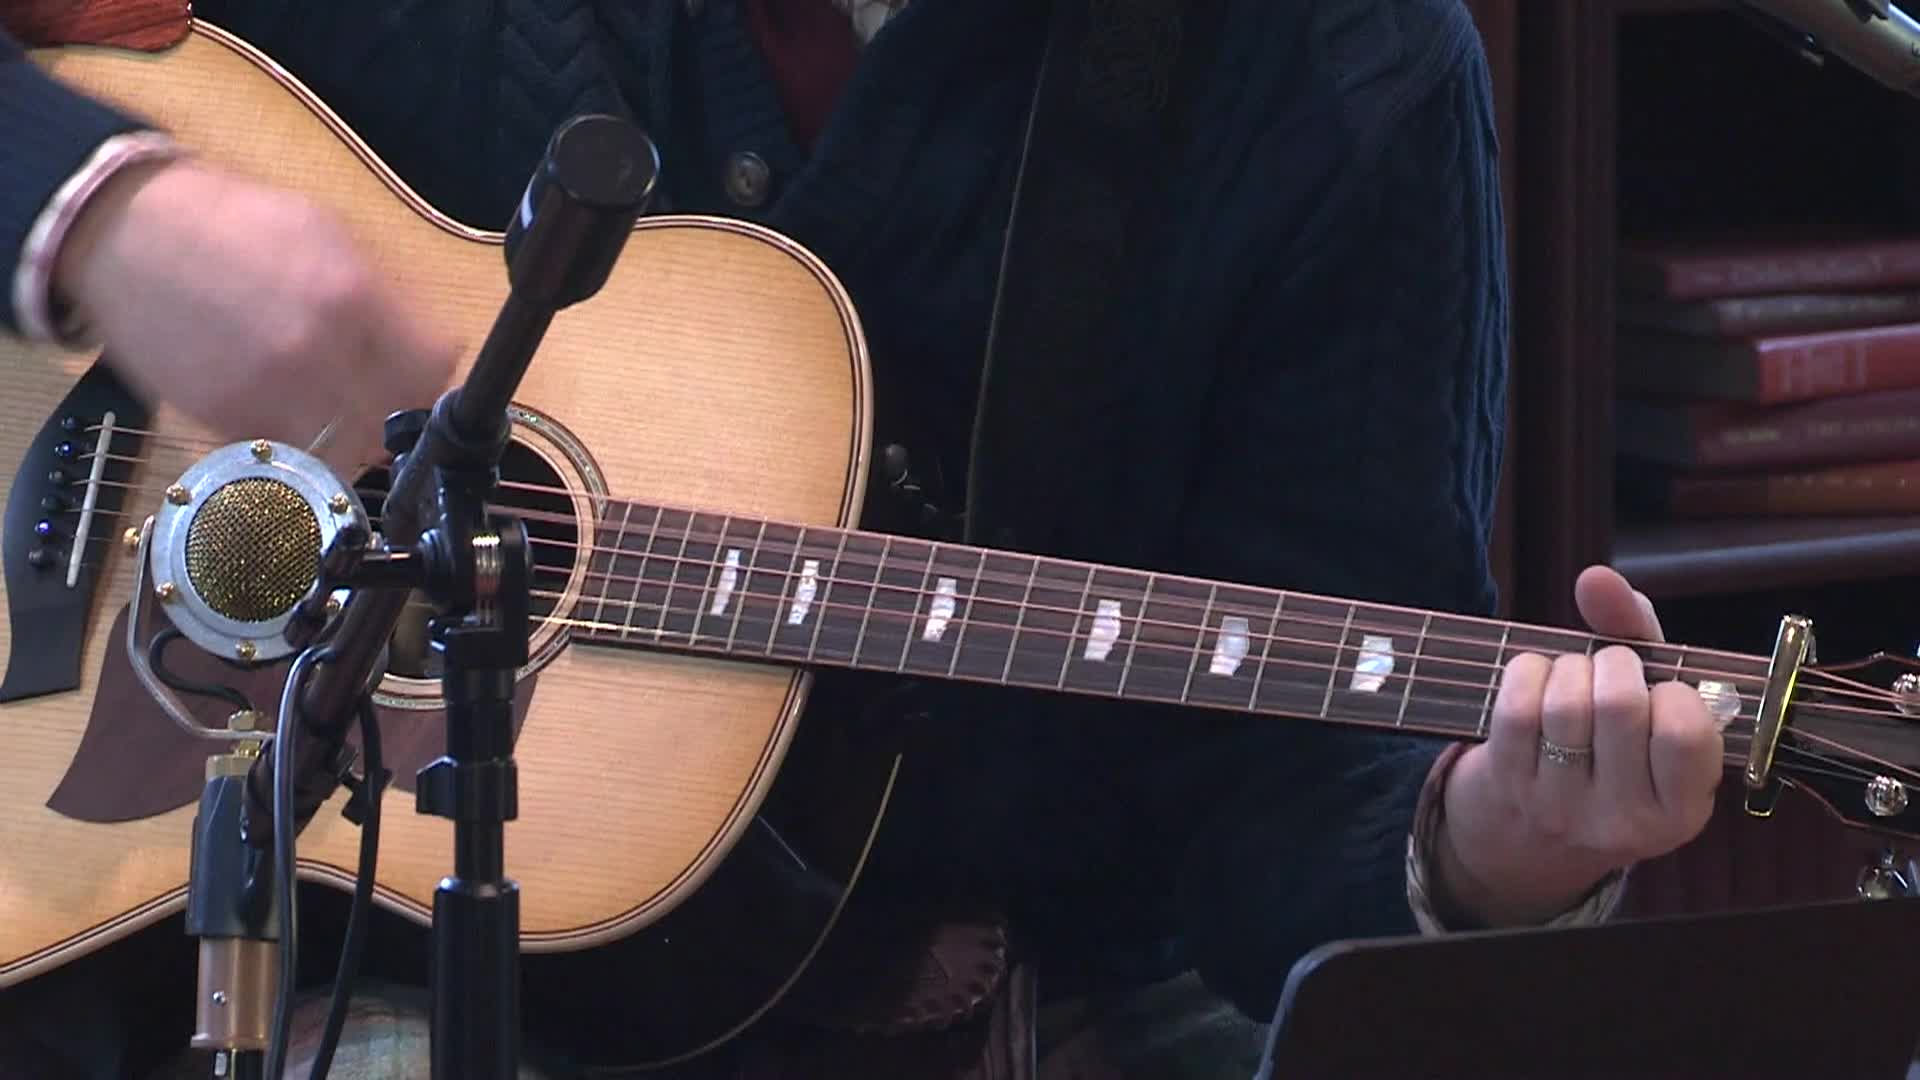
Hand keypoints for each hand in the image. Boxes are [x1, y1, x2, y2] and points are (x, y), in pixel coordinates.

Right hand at [52, 157, 458, 474]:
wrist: (127, 234)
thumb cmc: (231, 224)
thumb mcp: (325, 231)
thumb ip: (383, 292)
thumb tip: (429, 344)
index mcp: (353, 296)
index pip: (433, 368)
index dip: (432, 375)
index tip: (423, 375)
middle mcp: (318, 351)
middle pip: (397, 417)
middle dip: (397, 411)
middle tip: (384, 399)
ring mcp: (270, 392)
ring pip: (347, 449)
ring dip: (352, 437)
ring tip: (336, 409)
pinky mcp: (227, 420)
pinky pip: (290, 451)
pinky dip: (298, 441)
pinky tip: (287, 408)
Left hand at [1431, 565, 1723, 925]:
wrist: (1530, 834)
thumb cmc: (1609, 751)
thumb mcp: (1650, 707)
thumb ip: (1638, 633)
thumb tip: (1596, 578)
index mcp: (1681, 811)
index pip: (1686, 734)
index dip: (1673, 692)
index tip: (1662, 691)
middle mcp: (1623, 822)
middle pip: (1620, 706)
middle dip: (1616, 664)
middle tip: (1612, 671)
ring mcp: (1560, 807)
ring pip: (1566, 702)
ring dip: (1570, 667)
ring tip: (1576, 676)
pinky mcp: (1508, 786)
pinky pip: (1517, 706)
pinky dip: (1529, 672)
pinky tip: (1539, 679)